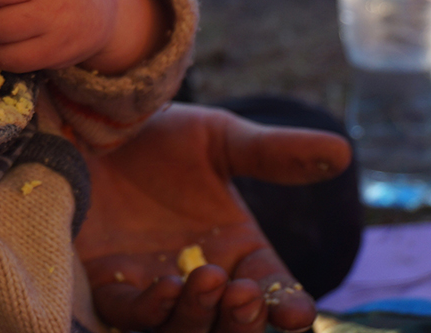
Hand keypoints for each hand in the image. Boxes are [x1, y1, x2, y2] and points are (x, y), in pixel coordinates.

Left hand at [75, 103, 351, 332]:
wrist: (93, 121)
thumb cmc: (159, 131)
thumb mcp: (219, 139)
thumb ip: (273, 154)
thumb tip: (341, 153)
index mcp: (237, 250)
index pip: (274, 292)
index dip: (289, 306)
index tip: (296, 311)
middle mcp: (199, 276)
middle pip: (232, 324)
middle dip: (245, 321)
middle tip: (248, 295)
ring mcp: (153, 285)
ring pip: (185, 329)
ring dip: (202, 316)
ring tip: (210, 280)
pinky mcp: (109, 283)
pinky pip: (131, 314)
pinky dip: (153, 309)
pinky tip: (167, 287)